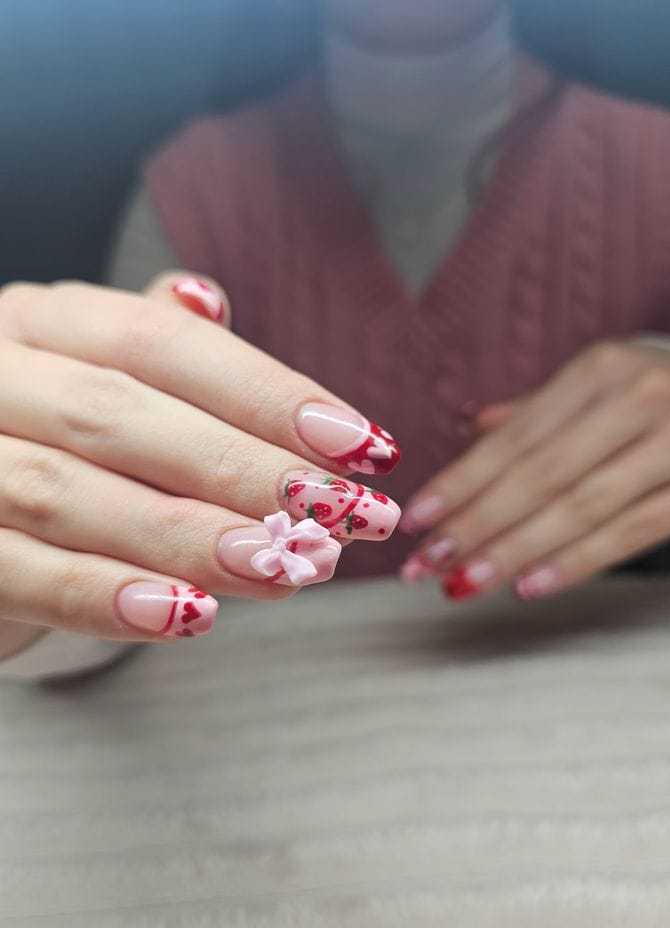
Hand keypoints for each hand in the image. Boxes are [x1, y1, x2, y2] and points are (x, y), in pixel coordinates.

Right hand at [0, 273, 400, 644]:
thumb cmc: (64, 443)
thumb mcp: (105, 383)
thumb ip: (158, 350)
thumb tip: (208, 298)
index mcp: (44, 323)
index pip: (161, 343)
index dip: (266, 394)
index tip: (363, 446)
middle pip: (119, 415)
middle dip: (244, 469)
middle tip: (345, 516)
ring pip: (68, 495)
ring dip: (190, 536)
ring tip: (286, 567)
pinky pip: (23, 575)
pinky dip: (107, 598)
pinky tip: (192, 615)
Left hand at [400, 341, 669, 599]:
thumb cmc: (654, 399)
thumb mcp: (598, 387)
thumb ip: (536, 413)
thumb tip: (468, 429)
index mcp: (601, 367)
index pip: (517, 437)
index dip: (462, 481)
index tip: (417, 521)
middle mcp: (643, 397)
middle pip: (541, 476)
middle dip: (475, 525)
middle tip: (425, 566)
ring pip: (579, 509)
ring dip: (512, 552)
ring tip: (463, 584)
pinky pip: (631, 535)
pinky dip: (574, 564)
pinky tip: (527, 586)